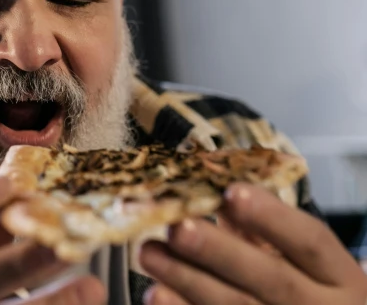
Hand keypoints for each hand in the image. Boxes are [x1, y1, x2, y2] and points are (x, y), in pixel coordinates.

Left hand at [139, 183, 366, 304]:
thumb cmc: (306, 289)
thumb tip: (216, 192)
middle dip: (219, 250)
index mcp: (337, 275)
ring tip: (149, 254)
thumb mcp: (301, 259)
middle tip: (177, 227)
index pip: (310, 241)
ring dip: (187, 280)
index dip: (271, 217)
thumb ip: (263, 228)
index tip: (232, 193)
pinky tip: (156, 294)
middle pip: (270, 278)